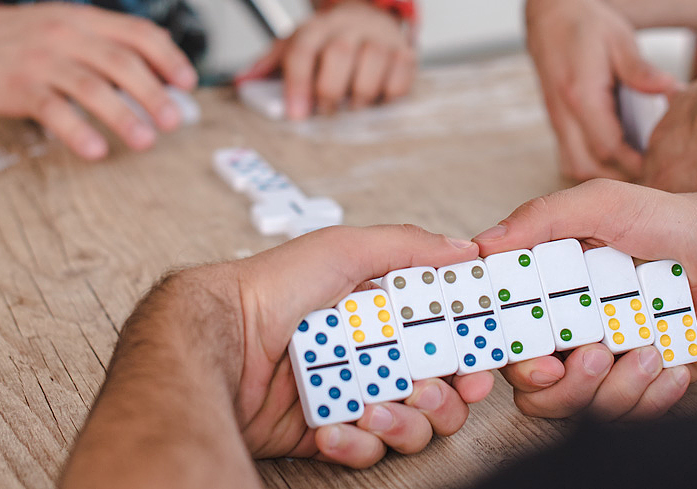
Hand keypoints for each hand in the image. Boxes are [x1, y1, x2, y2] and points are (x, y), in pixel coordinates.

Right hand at [0, 2, 197, 158]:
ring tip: (146, 141)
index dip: (168, 57)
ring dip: (123, 116)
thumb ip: (112, 42)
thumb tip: (166, 69)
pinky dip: (76, 130)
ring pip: (90, 87)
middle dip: (152, 92)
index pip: (138, 32)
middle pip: (120, 61)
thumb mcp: (71, 26)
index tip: (187, 83)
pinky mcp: (18, 86)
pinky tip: (96, 150)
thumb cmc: (27, 38)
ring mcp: (42, 60)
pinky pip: (52, 110)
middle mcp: (67, 35)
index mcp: (87, 19)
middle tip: (174, 121)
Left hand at [124, 227, 493, 468]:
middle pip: (440, 388)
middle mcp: (373, 354)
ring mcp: (353, 394)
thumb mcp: (343, 249)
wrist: (217, 340)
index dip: (468, 351)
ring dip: (404, 421)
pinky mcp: (329, 431)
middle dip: (444, 395)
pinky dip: (357, 441)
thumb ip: (409, 248)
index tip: (479, 362)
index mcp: (383, 311)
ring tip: (374, 406)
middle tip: (427, 388)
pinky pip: (366, 448)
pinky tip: (335, 425)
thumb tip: (463, 249)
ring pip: (412, 425)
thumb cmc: (271, 288)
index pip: (444, 335)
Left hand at [237, 0, 414, 118]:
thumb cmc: (330, 39)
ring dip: (360, 95)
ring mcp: (380, 38)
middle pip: (339, 54)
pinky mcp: (405, 53)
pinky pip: (400, 78)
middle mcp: (349, 27)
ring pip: (373, 64)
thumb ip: (270, 63)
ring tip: (351, 109)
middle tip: (326, 112)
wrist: (370, 8)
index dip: (297, 84)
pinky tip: (376, 101)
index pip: (302, 50)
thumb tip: (242, 81)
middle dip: (330, 90)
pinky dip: (388, 96)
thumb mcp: (296, 43)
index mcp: (317, 27)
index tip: (296, 114)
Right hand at [472, 179, 696, 419]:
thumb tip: (484, 243)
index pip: (507, 341)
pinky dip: (653, 396)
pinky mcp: (643, 384)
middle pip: (537, 391)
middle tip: (599, 353)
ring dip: (617, 388)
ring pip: (584, 410)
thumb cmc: (664, 221)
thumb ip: (542, 218)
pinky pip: (632, 415)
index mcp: (547, 292)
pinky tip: (672, 364)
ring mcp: (605, 361)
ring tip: (649, 352)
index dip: (514, 360)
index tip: (541, 360)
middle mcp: (569, 331)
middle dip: (569, 385)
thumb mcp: (601, 204)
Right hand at [525, 0, 675, 181]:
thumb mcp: (620, 39)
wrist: (553, 9)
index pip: (607, 146)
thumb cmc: (588, 23)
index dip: (634, 162)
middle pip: (586, 165)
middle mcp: (562, 111)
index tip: (661, 165)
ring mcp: (556, 116)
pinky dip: (590, 161)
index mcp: (580, 94)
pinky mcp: (557, 117)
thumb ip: (642, 70)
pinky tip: (616, 153)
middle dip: (618, 175)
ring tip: (634, 165)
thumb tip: (671, 91)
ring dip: (601, 172)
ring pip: (572, 164)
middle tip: (651, 171)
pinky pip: (569, 153)